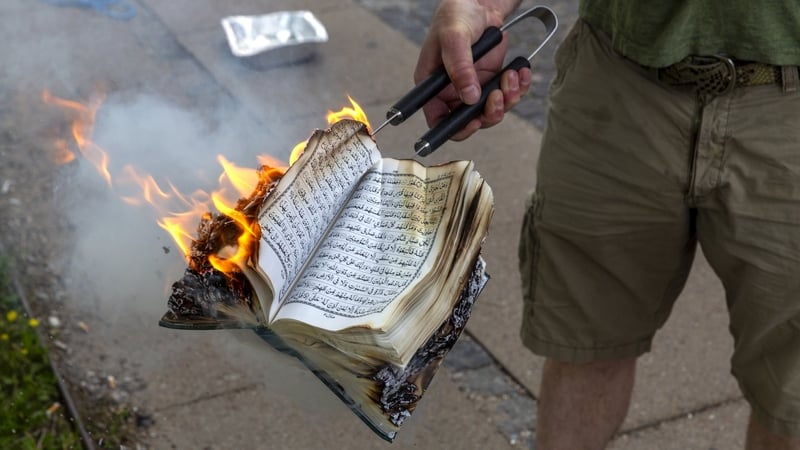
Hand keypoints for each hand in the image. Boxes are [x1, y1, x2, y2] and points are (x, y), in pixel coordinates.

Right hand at [414, 0, 530, 140]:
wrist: (479, 2)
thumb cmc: (456, 15)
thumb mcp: (453, 37)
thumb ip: (459, 67)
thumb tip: (469, 97)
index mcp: (433, 87)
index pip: (438, 120)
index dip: (455, 128)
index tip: (474, 121)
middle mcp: (452, 92)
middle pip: (470, 121)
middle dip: (488, 113)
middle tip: (498, 95)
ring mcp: (474, 88)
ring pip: (492, 111)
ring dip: (507, 99)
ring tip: (511, 76)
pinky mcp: (493, 80)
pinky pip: (508, 96)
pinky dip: (518, 87)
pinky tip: (520, 72)